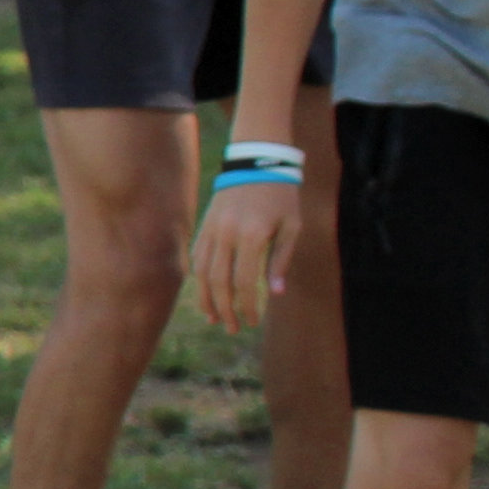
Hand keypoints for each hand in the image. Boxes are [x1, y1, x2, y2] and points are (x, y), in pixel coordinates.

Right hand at [193, 175, 298, 333]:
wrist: (258, 160)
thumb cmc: (281, 195)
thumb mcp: (291, 227)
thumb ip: (280, 260)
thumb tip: (275, 294)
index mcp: (251, 236)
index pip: (244, 282)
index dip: (248, 306)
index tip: (253, 322)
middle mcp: (226, 234)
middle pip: (219, 282)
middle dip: (226, 309)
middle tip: (232, 328)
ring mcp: (212, 229)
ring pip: (202, 272)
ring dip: (207, 298)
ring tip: (213, 318)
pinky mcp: (205, 224)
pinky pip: (197, 257)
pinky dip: (199, 279)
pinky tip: (204, 293)